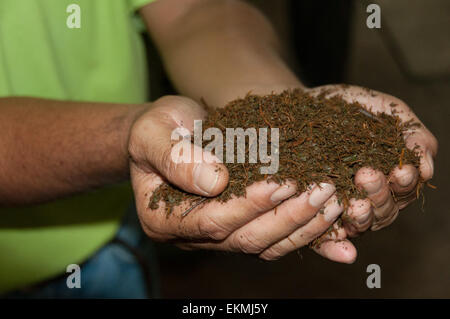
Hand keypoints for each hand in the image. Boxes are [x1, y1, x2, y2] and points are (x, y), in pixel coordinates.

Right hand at [128, 95, 356, 262]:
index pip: (213, 221)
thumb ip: (175, 157)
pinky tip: (337, 219)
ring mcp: (220, 235)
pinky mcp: (243, 225)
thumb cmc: (157, 129)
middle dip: (288, 215)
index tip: (281, 181)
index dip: (249, 205)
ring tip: (335, 198)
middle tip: (322, 189)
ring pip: (267, 243)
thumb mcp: (153, 133)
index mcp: (164, 220)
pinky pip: (276, 236)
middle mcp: (194, 236)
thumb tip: (215, 182)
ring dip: (304, 224)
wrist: (169, 133)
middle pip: (246, 238)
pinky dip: (307, 230)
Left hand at [306, 85, 437, 236]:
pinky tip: (336, 233)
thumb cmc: (348, 108)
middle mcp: (370, 197)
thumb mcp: (386, 111)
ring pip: (361, 222)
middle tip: (367, 175)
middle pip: (385, 209)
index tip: (401, 171)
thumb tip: (427, 169)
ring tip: (354, 203)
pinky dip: (333, 241)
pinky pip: (327, 236)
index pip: (405, 189)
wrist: (303, 107)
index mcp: (391, 177)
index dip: (405, 182)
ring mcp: (344, 208)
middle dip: (379, 194)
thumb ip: (412, 134)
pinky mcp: (317, 215)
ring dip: (361, 216)